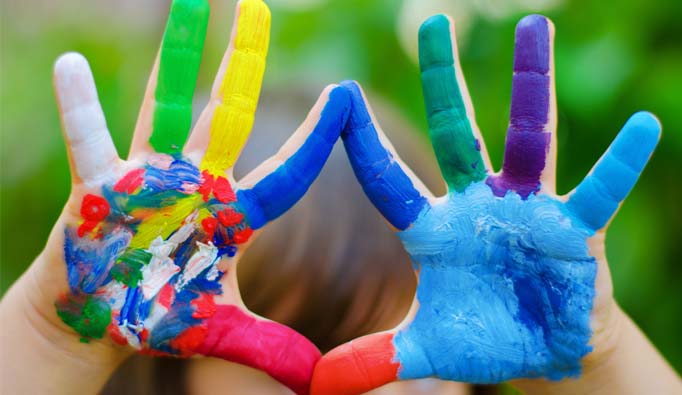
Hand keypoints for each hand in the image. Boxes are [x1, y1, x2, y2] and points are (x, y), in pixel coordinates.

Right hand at [0, 1, 348, 393]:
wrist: (102, 318)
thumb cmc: (157, 315)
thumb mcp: (219, 330)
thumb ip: (268, 348)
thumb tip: (317, 382)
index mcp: (232, 213)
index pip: (286, 170)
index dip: (315, 137)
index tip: (345, 94)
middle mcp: (196, 182)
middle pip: (227, 112)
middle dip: (242, 62)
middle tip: (261, 7)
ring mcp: (148, 176)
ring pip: (164, 106)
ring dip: (176, 56)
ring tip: (190, 2)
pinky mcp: (99, 186)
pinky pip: (89, 140)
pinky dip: (81, 106)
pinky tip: (73, 64)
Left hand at [311, 14, 659, 393]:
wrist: (541, 352)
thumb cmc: (483, 341)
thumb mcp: (428, 351)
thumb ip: (378, 358)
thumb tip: (321, 384)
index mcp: (434, 228)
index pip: (389, 179)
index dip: (361, 144)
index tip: (338, 95)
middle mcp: (477, 204)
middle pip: (454, 132)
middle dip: (442, 80)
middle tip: (432, 22)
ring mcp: (528, 208)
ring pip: (529, 138)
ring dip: (531, 85)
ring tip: (534, 27)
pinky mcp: (576, 227)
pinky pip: (599, 189)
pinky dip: (620, 163)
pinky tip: (642, 126)